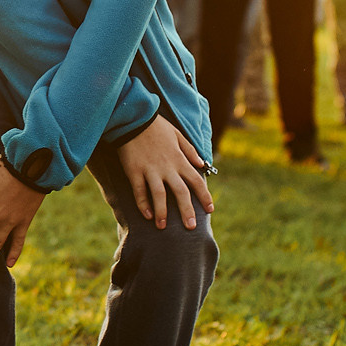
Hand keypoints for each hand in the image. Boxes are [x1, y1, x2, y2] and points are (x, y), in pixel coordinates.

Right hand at [115, 116, 211, 230]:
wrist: (134, 118)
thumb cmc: (157, 127)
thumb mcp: (178, 135)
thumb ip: (190, 151)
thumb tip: (202, 164)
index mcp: (179, 159)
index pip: (196, 181)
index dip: (204, 196)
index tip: (210, 209)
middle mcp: (167, 167)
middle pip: (180, 192)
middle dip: (187, 211)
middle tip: (190, 227)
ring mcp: (150, 170)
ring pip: (159, 195)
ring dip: (162, 212)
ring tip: (163, 226)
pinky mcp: (134, 171)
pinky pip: (139, 190)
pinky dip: (143, 203)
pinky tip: (146, 215)